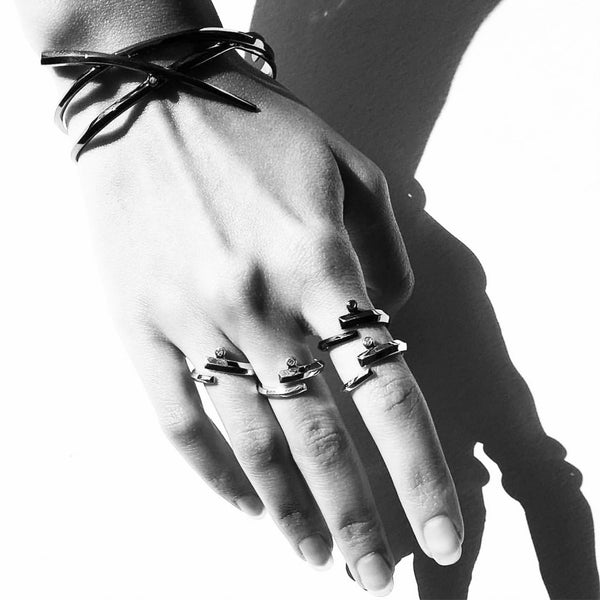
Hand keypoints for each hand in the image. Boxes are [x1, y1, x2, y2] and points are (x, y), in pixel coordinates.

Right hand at [74, 56, 462, 593]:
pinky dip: (211, 470)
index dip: (418, 472)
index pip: (385, 394)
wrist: (153, 101)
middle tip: (374, 574)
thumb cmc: (258, 126)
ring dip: (287, 507)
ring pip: (250, 440)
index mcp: (320, 265)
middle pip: (320, 438)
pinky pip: (177, 418)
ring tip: (312, 553)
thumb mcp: (353, 167)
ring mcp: (194, 320)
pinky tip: (238, 502)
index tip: (439, 533)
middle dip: (355, 517)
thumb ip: (388, 250)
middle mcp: (260, 305)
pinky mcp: (141, 326)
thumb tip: (388, 323)